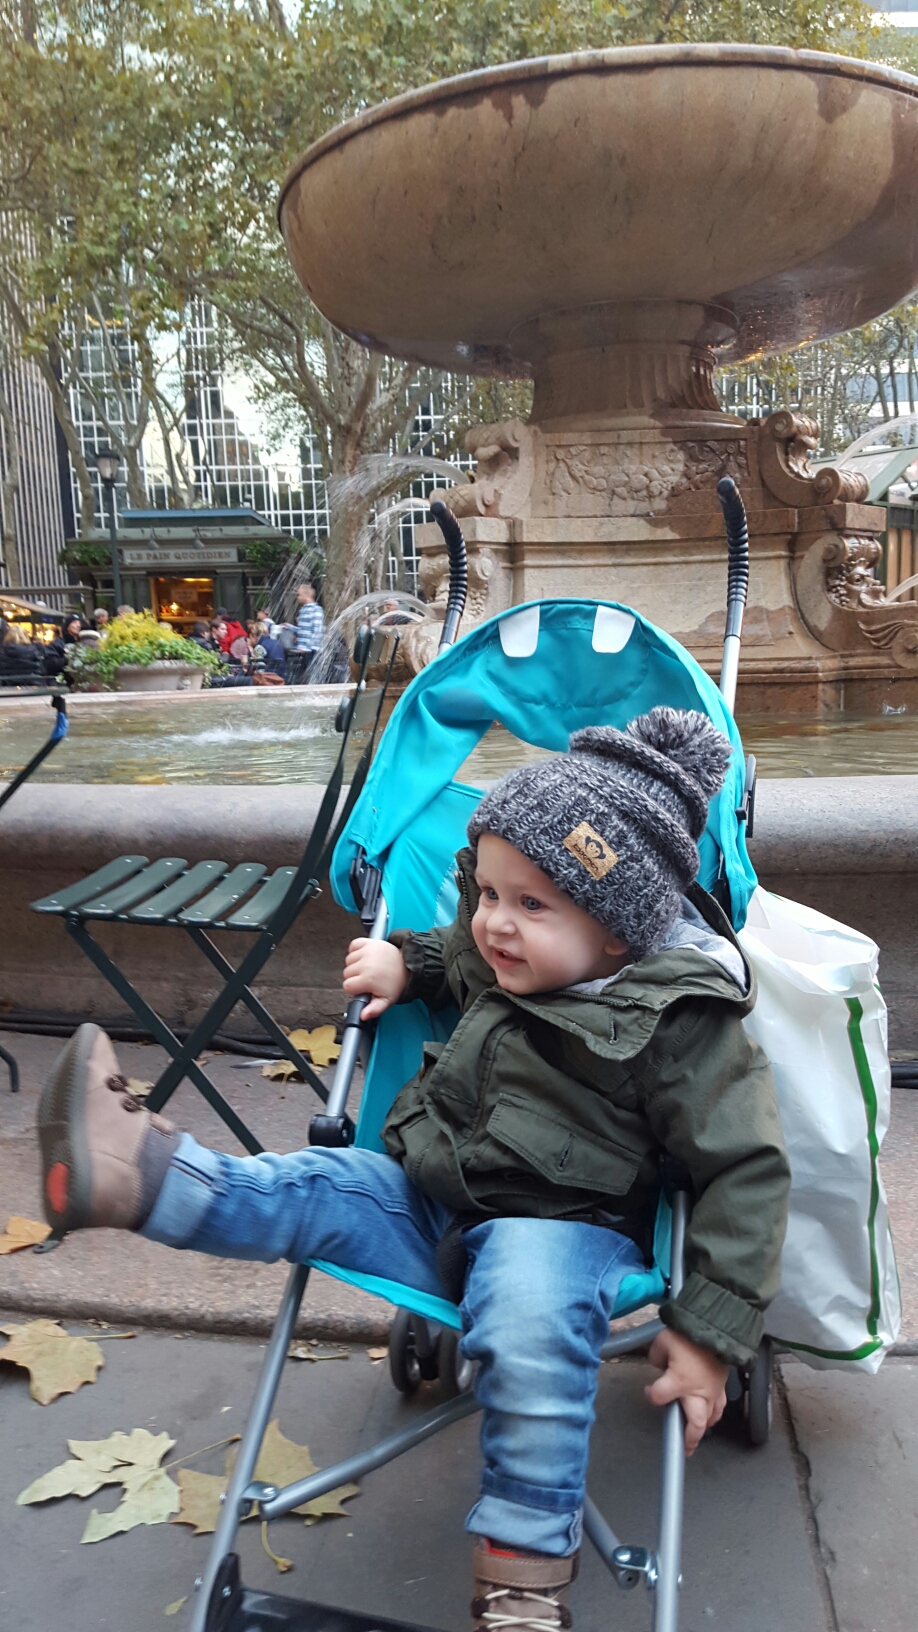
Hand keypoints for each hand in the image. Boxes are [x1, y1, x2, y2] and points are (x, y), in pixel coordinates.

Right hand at [342, 938, 408, 1020]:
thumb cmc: (396, 982)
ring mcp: (367, 951)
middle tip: (368, 978)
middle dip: (355, 977)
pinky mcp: (369, 942)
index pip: (347, 986)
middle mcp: (365, 964)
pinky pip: (353, 945)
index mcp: (368, 979)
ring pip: (348, 960)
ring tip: (367, 968)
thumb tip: (362, 1016)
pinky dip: (355, 950)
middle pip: (346, 973)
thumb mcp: (387, 1001)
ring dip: (355, 964)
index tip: (363, 987)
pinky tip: (363, 957)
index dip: (354, 989)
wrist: (408, 965)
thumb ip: (373, 1010)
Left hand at [644, 1328, 727, 1454]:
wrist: (716, 1325)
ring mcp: (712, 1391)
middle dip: (688, 1438)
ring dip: (702, 1429)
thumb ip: (657, 1356)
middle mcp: (697, 1392)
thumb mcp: (663, 1340)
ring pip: (710, 1419)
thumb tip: (659, 1364)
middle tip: (683, 1449)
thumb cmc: (688, 1333)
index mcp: (679, 1381)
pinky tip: (711, 1416)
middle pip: (694, 1424)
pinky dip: (715, 1414)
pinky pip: (721, 1406)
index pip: (658, 1397)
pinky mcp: (723, 1385)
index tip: (648, 1390)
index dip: (650, 1395)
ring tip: (695, 1437)